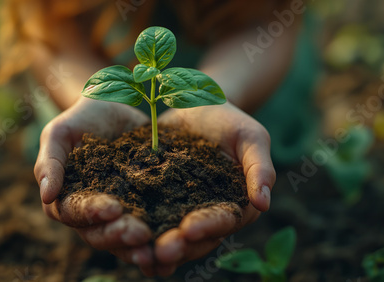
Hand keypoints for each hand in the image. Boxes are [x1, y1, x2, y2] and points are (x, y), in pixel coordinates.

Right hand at [34, 97, 155, 264]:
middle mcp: (92, 214)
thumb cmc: (83, 119)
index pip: (74, 213)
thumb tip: (46, 196)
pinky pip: (153, 225)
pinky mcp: (146, 206)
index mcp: (68, 199)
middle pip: (101, 233)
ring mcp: (121, 212)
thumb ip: (50, 162)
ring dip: (139, 247)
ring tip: (157, 248)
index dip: (92, 213)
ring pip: (125, 238)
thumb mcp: (60, 133)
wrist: (117, 105)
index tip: (112, 208)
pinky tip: (178, 242)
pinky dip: (161, 238)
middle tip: (140, 234)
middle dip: (119, 235)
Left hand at [141, 102, 275, 275]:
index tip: (190, 228)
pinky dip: (135, 230)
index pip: (223, 221)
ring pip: (168, 235)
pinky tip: (119, 238)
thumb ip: (259, 168)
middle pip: (195, 239)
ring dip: (154, 248)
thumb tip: (264, 204)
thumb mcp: (250, 138)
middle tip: (161, 252)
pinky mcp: (154, 199)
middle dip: (178, 246)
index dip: (208, 227)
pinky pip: (145, 217)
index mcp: (234, 204)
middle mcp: (205, 214)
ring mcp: (178, 209)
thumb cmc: (230, 121)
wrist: (194, 104)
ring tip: (139, 254)